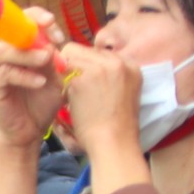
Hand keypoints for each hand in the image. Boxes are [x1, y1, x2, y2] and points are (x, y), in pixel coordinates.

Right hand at [0, 18, 66, 148]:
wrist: (28, 134)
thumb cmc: (40, 105)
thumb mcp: (53, 78)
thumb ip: (53, 60)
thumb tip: (55, 42)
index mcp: (18, 50)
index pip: (22, 23)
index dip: (38, 19)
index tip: (56, 29)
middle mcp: (3, 58)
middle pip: (11, 32)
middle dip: (33, 32)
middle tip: (54, 40)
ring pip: (6, 52)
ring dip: (29, 53)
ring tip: (48, 59)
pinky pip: (5, 75)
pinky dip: (24, 76)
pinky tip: (40, 82)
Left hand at [56, 41, 143, 161]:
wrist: (114, 143)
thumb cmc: (116, 127)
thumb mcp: (123, 94)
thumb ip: (110, 77)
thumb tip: (87, 68)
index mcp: (131, 65)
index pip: (99, 53)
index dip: (87, 66)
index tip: (87, 84)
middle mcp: (118, 62)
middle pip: (84, 50)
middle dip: (75, 67)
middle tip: (77, 91)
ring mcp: (101, 67)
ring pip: (70, 55)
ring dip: (67, 74)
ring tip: (75, 97)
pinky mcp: (83, 78)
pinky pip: (62, 73)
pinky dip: (63, 87)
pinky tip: (71, 102)